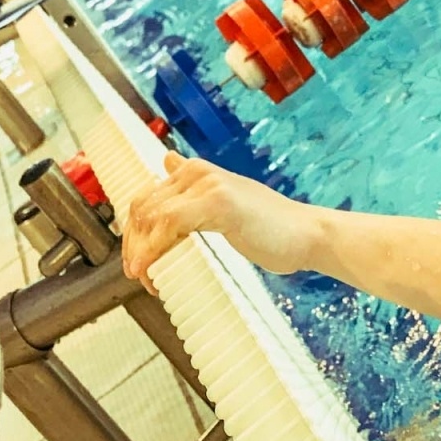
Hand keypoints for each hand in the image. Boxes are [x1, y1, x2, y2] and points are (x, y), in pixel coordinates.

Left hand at [121, 152, 316, 288]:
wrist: (307, 234)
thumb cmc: (270, 228)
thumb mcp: (224, 203)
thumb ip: (194, 188)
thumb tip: (167, 160)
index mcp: (195, 172)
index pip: (145, 200)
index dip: (133, 234)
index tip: (136, 264)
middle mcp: (197, 173)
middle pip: (143, 208)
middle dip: (133, 246)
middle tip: (139, 276)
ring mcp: (208, 185)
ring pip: (152, 217)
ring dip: (142, 252)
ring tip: (148, 280)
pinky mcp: (218, 202)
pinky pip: (170, 224)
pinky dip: (155, 249)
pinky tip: (155, 270)